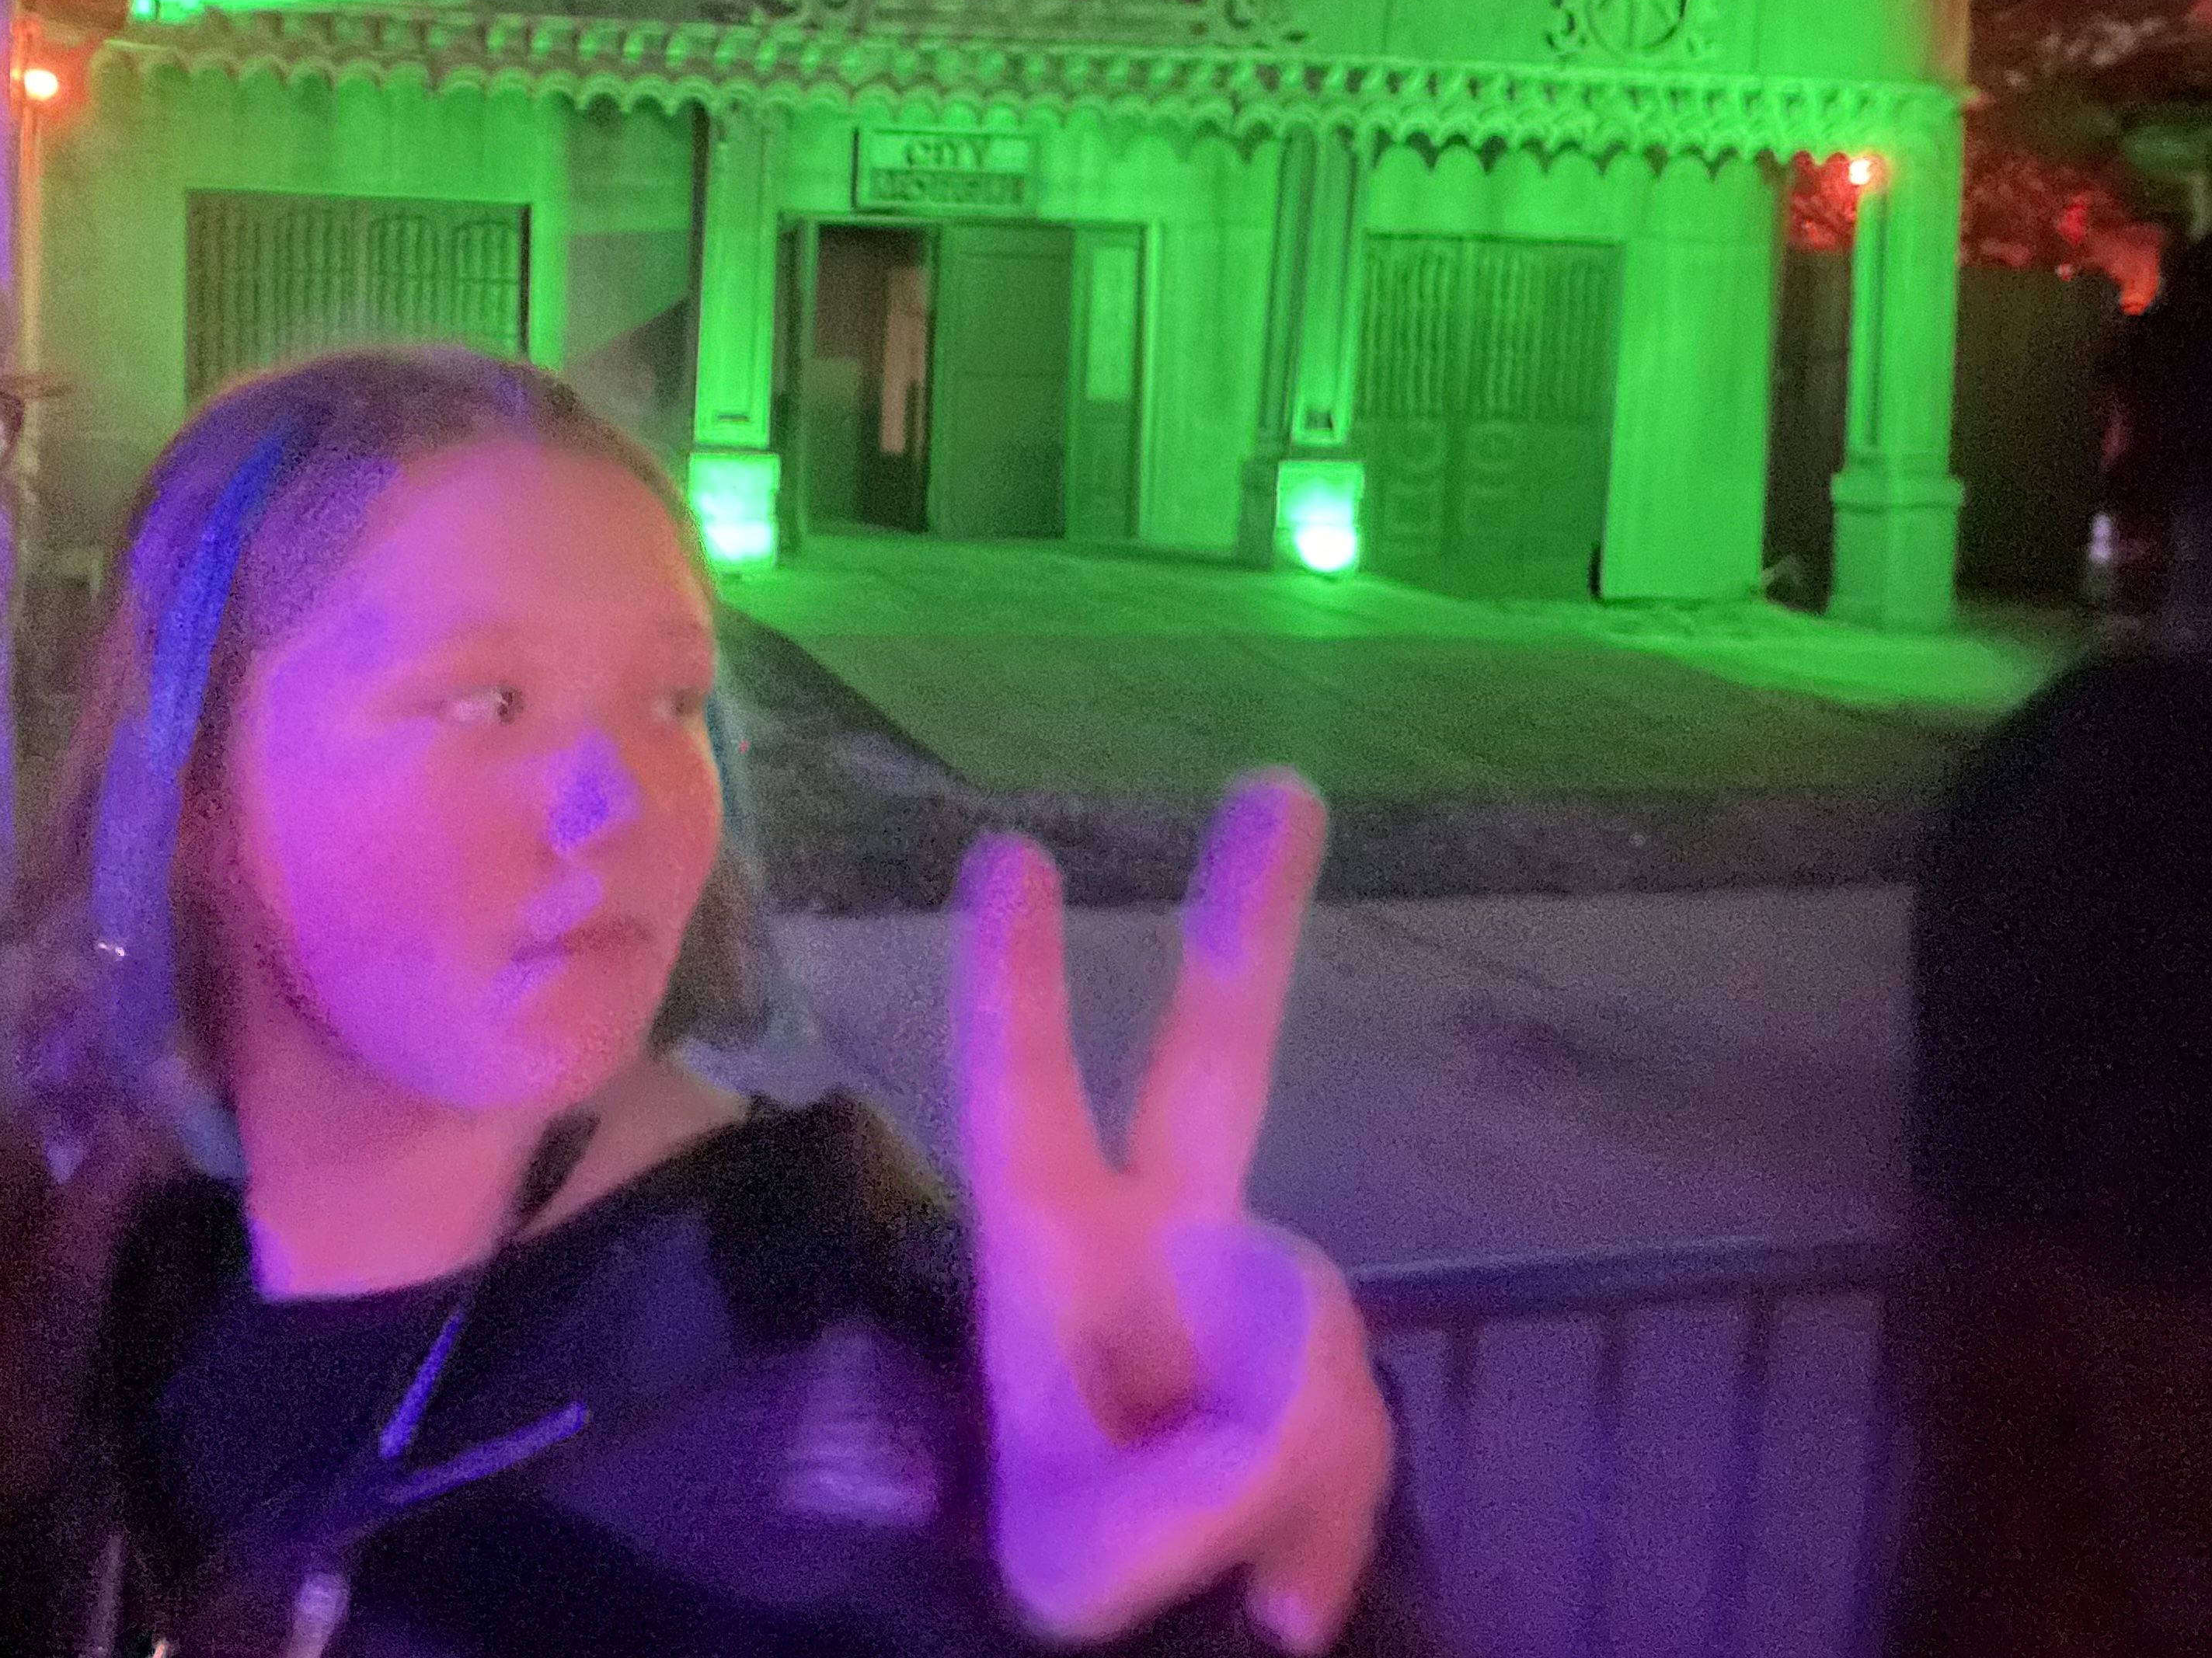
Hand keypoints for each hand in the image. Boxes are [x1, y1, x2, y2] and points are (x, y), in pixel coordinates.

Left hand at [954, 774, 1391, 1652]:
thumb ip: (1193, 1475)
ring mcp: (1248, 1306)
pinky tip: (1280, 1596)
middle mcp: (1157, 1251)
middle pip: (1213, 1066)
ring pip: (1323, 1341)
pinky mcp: (1316, 1376)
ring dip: (1294, 1470)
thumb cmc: (1039, 1585)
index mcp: (1050, 1262)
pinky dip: (1330, 1517)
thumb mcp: (1080, 1562)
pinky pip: (1358, 1424)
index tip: (1005, 857)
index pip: (1019, 1104)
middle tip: (1280, 787)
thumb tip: (1295, 1357)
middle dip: (1246, 926)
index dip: (1014, 990)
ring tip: (1229, 1586)